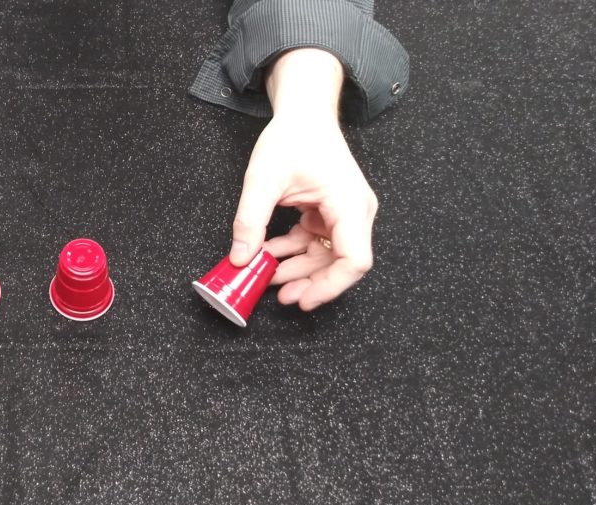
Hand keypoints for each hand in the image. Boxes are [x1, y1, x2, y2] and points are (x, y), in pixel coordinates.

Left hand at [229, 49, 377, 310]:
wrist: (304, 114)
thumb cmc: (294, 136)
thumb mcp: (263, 179)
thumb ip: (251, 220)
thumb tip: (240, 258)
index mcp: (350, 205)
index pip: (354, 260)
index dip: (330, 287)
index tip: (303, 299)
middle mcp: (355, 213)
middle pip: (339, 264)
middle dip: (308, 282)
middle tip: (278, 295)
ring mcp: (344, 215)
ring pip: (325, 257)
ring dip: (296, 268)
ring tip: (266, 276)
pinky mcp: (331, 214)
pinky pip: (315, 243)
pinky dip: (293, 251)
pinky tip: (269, 255)